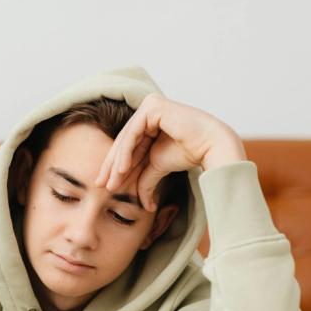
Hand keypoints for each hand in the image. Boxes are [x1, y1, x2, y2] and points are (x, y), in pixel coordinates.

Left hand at [95, 94, 247, 210]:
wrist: (210, 146)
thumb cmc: (189, 153)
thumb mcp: (158, 167)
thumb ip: (145, 179)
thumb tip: (142, 204)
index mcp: (149, 122)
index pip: (127, 146)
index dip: (115, 167)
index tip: (105, 186)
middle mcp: (148, 111)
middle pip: (124, 142)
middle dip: (111, 166)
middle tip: (101, 185)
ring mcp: (150, 106)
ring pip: (126, 138)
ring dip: (117, 163)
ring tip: (111, 182)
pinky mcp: (153, 106)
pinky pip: (134, 132)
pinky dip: (126, 152)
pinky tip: (121, 169)